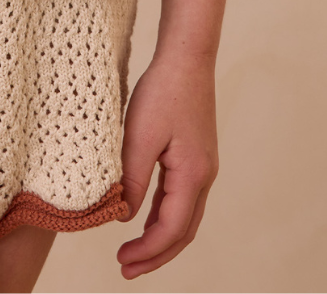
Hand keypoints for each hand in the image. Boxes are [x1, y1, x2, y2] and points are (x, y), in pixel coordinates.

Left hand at [116, 51, 218, 277]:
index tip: (122, 262)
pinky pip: (181, 197)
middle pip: (183, 231)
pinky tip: (144, 216)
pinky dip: (164, 214)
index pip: (172, 229)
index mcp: (193, 175)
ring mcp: (203, 166)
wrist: (186, 57)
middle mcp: (204, 176)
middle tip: (127, 269)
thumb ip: (133, 180)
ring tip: (133, 251)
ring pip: (184, 216)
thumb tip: (125, 218)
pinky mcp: (195, 156)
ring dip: (160, 237)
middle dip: (156, 254)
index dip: (148, 251)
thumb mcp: (140, 136)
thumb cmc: (163, 91)